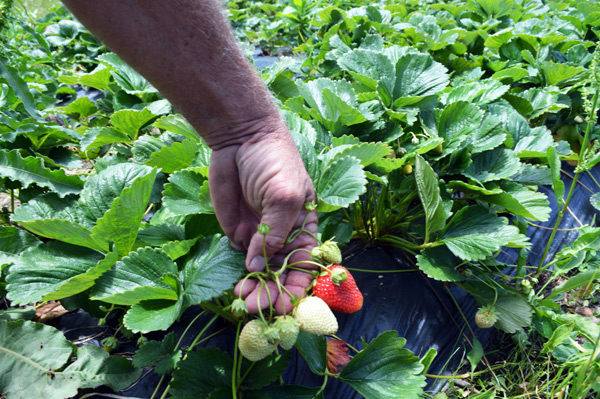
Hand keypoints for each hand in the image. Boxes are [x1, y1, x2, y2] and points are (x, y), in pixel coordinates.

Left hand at [209, 128, 317, 313]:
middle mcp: (284, 235)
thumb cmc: (273, 161)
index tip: (285, 306)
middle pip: (282, 273)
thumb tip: (257, 264)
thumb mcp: (283, 195)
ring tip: (244, 301)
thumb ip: (273, 232)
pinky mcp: (238, 232)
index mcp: (304, 226)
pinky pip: (240, 259)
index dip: (298, 286)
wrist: (240, 138)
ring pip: (260, 271)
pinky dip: (240, 275)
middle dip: (272, 292)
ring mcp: (260, 235)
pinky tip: (238, 285)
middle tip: (257, 308)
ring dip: (255, 288)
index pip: (306, 264)